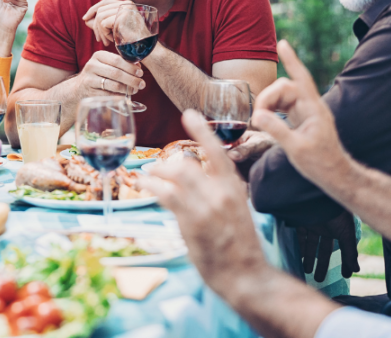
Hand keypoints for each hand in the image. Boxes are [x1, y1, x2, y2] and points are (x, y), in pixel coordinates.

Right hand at [77, 50, 145, 96]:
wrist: (80, 87)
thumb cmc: (98, 74)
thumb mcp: (106, 64)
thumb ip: (121, 64)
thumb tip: (138, 67)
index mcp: (98, 56)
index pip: (117, 60)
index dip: (131, 67)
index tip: (141, 72)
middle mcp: (92, 66)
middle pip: (116, 73)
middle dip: (132, 79)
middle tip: (142, 84)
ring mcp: (89, 80)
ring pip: (114, 85)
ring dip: (127, 89)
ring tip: (135, 90)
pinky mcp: (90, 92)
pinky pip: (109, 95)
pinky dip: (120, 96)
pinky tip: (125, 96)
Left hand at [82, 0, 130, 46]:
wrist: (143, 48)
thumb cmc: (130, 40)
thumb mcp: (113, 29)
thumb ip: (101, 23)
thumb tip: (86, 19)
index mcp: (126, 4)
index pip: (104, 2)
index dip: (92, 10)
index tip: (85, 18)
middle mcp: (126, 3)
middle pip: (100, 11)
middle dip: (96, 27)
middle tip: (99, 40)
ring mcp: (125, 9)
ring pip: (100, 18)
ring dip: (101, 32)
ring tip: (108, 41)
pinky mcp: (122, 16)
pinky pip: (103, 24)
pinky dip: (105, 34)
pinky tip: (113, 39)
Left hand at [137, 109, 270, 288]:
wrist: (247, 275)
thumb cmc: (240, 246)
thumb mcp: (238, 211)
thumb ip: (221, 193)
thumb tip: (200, 180)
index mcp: (234, 188)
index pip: (216, 151)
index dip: (202, 131)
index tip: (189, 114)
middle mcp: (221, 192)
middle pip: (186, 163)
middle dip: (167, 164)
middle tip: (156, 167)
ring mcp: (206, 206)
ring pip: (174, 174)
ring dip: (156, 172)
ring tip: (146, 175)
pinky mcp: (192, 221)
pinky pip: (166, 194)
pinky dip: (151, 186)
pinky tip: (143, 185)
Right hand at [251, 40, 350, 186]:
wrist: (336, 176)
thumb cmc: (321, 164)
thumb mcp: (296, 149)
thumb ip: (277, 130)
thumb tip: (258, 116)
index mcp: (313, 110)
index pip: (300, 79)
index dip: (291, 60)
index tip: (282, 44)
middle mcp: (311, 107)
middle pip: (285, 88)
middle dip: (268, 97)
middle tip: (256, 117)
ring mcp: (306, 113)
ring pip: (283, 96)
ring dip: (268, 103)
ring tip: (259, 120)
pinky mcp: (302, 120)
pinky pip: (283, 106)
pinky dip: (272, 109)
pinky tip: (264, 118)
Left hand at [297, 211, 359, 281]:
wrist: (318, 197)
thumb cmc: (336, 215)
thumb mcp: (346, 234)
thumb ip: (350, 252)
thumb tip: (356, 270)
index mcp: (339, 229)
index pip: (342, 249)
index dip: (344, 262)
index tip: (345, 275)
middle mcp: (325, 228)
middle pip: (323, 250)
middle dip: (321, 264)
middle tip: (318, 279)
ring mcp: (312, 225)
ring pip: (310, 245)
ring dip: (308, 258)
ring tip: (306, 271)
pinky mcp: (299, 221)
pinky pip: (298, 237)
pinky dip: (298, 247)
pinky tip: (297, 258)